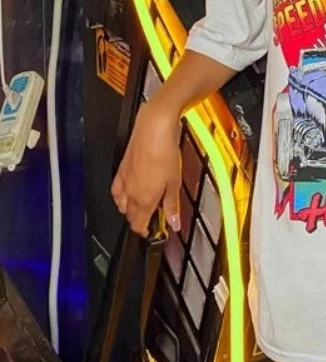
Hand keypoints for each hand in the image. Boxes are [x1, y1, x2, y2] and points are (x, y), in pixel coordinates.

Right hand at [111, 102, 181, 236]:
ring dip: (129, 209)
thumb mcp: (174, 182)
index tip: (152, 231)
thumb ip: (172, 205)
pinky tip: (126, 192)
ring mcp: (124, 181)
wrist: (152, 130)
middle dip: (138, 221)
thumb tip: (174, 223)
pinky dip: (119, 196)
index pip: (139, 224)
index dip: (145, 231)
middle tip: (151, 219)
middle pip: (129, 215)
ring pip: (120, 204)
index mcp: (144, 199)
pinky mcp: (121, 169)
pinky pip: (115, 190)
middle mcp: (130, 192)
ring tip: (140, 206)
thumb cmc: (164, 152)